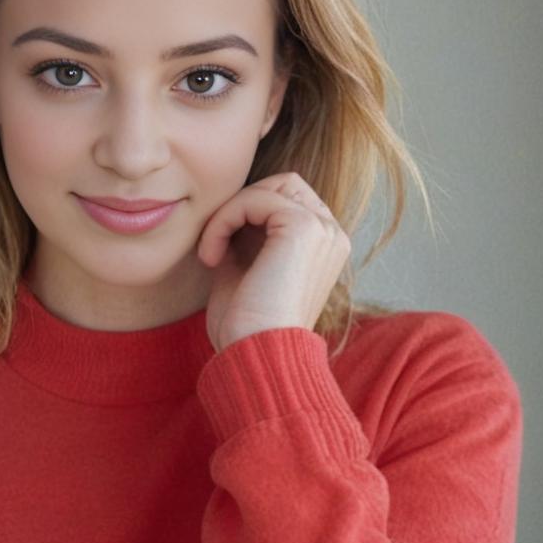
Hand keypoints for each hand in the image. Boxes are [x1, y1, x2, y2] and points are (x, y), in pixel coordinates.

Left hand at [196, 172, 351, 352]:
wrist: (256, 358)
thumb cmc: (246, 327)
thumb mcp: (245, 270)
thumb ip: (245, 236)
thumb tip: (227, 209)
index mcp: (322, 246)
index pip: (286, 198)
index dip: (246, 213)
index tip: (219, 250)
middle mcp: (330, 234)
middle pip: (282, 184)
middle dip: (241, 206)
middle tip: (215, 244)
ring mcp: (322, 229)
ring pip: (267, 187)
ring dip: (229, 212)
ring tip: (212, 252)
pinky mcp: (304, 227)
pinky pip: (254, 198)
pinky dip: (224, 219)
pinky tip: (212, 257)